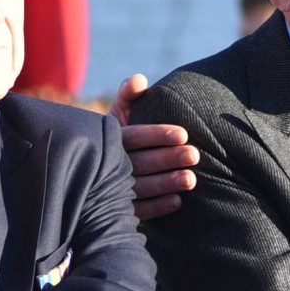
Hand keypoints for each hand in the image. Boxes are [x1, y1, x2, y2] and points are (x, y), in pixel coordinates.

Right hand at [112, 74, 198, 220]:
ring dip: (166, 184)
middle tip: (194, 154)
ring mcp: (111, 189)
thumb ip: (129, 95)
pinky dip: (157, 207)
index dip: (156, 135)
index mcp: (110, 139)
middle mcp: (108, 165)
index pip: (133, 136)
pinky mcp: (116, 209)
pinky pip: (137, 211)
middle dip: (167, 158)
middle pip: (139, 162)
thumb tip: (140, 79)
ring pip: (140, 187)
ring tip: (191, 179)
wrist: (95, 169)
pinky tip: (177, 201)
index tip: (182, 134)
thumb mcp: (119, 113)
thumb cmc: (118, 135)